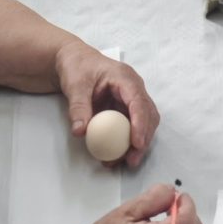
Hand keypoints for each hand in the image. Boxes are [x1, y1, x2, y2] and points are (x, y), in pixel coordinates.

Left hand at [54, 40, 157, 162]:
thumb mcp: (75, 85)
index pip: (138, 101)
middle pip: (148, 115)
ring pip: (145, 123)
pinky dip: (128, 142)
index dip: (140, 123)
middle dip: (144, 138)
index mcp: (124, 78)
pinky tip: (117, 156)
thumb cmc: (77, 67)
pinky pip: (132, 127)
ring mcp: (131, 99)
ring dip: (138, 144)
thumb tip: (80, 131)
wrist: (74, 61)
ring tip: (125, 162)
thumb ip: (78, 107)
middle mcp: (134, 88)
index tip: (137, 142)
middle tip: (132, 159)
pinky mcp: (126, 109)